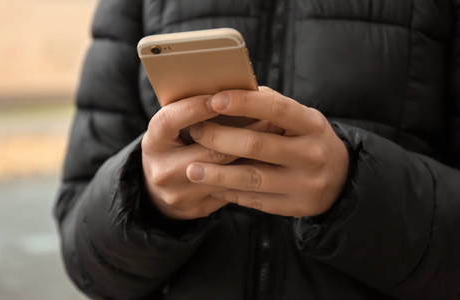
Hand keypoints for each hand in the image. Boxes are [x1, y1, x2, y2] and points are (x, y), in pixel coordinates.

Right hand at [142, 94, 275, 219]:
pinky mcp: (196, 209)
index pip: (171, 120)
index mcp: (153, 142)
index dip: (196, 107)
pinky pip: (230, 191)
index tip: (222, 97)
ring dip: (254, 156)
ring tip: (277, 138)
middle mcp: (163, 170)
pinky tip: (270, 163)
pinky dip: (250, 174)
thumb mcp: (172, 130)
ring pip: (226, 174)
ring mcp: (179, 193)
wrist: (159, 191)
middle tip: (271, 118)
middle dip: (245, 133)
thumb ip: (192, 115)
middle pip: (209, 152)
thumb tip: (230, 93)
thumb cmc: (173, 148)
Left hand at [186, 87, 348, 216]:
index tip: (215, 99)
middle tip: (195, 131)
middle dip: (220, 138)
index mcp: (312, 125)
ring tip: (191, 170)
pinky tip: (210, 187)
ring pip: (251, 178)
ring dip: (217, 174)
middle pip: (256, 145)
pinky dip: (229, 193)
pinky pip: (254, 200)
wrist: (341, 180)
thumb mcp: (303, 119)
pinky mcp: (293, 207)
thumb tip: (232, 91)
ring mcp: (303, 184)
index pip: (276, 108)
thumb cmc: (310, 140)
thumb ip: (272, 107)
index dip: (244, 103)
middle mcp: (311, 155)